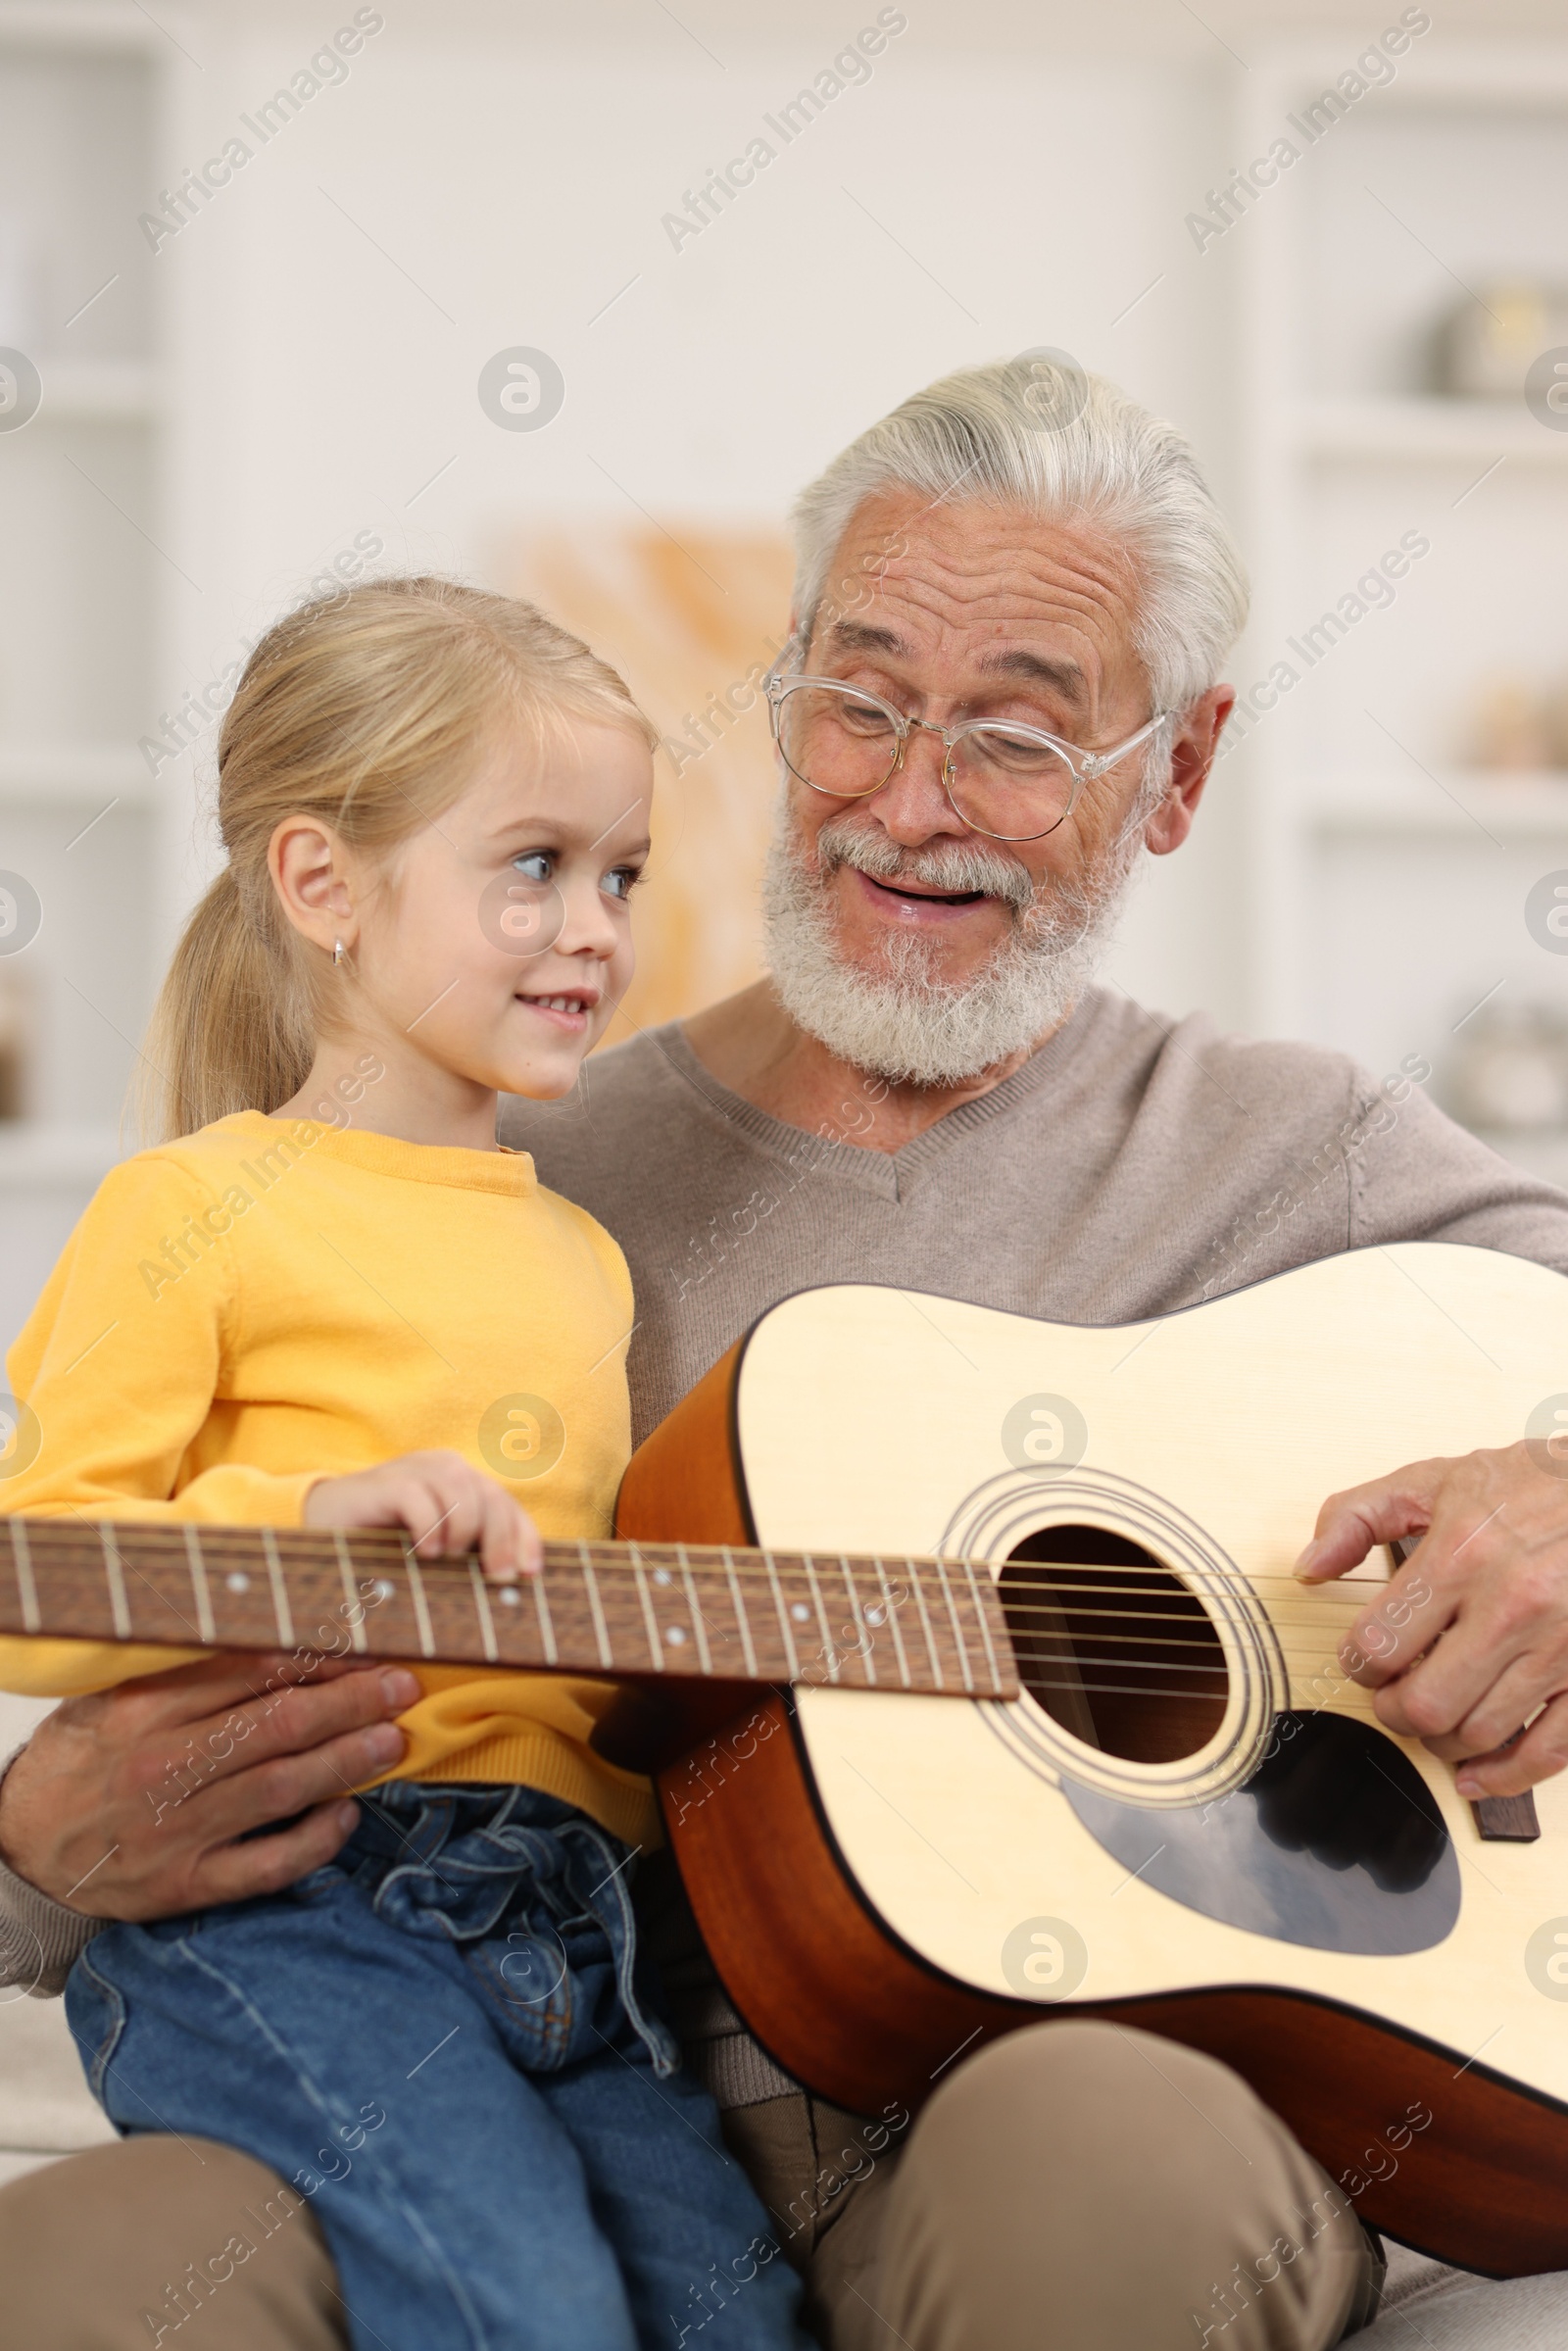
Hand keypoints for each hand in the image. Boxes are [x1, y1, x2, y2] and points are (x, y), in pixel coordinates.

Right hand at [0, 1651, 418, 1919]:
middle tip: (403, 1685)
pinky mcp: (183, 1885)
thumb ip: (182, 1673)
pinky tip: (347, 1816)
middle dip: (351, 1702)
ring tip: (393, 1740)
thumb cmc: (77, 1761)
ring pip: (280, 1790)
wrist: (17, 1847)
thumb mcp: (111, 1698)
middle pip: (278, 1727)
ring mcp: (176, 1831)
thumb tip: (273, 1636)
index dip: (319, 1655)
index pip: (249, 1673)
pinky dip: (312, 1841)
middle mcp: (164, 1768)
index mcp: (145, 1710)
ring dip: (347, 1763)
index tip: (369, 1642)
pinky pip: (264, 1865)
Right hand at [303, 1449, 541, 1581]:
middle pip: (493, 1498)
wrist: (324, 1521)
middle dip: (501, 1542)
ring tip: (446, 1560)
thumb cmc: (385, 1543)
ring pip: (462, 1492)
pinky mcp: (386, 1481)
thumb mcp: (435, 1550)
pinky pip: (420, 1498)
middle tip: (496, 1578)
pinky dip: (429, 1527)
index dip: (525, 1538)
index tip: (530, 1574)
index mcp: (463, 1483)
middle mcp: (445, 1469)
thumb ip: (467, 1554)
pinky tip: (423, 1551)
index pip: (507, 1505)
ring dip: (462, 1532)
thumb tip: (513, 1582)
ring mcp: (415, 1469)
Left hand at [1296, 1441, 1567, 1797]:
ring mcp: (1559, 1645)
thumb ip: (1358, 1516)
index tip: (1362, 1660)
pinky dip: (1504, 1775)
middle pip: (1426, 1703)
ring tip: (1432, 1718)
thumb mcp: (1437, 1479)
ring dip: (1440, 1741)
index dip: (1357, 1663)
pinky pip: (1549, 1751)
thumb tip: (1308, 1567)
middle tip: (1392, 1696)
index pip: (1380, 1643)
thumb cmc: (1535, 1485)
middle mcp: (1511, 1605)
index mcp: (1462, 1554)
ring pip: (1479, 1734)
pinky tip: (1476, 1773)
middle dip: (1393, 1710)